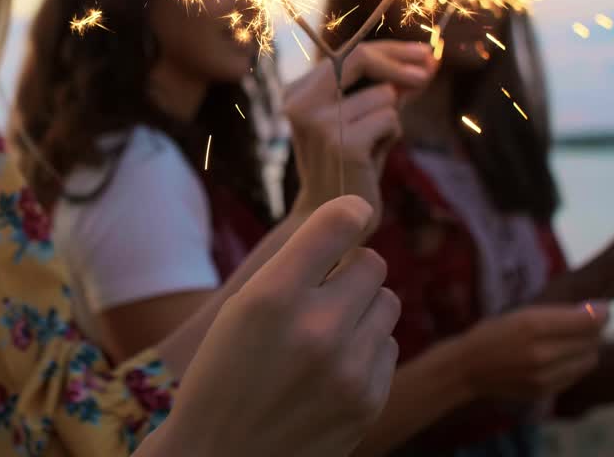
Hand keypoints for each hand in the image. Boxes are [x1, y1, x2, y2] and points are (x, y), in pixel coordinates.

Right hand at [145, 196, 399, 456]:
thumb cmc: (225, 374)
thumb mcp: (240, 310)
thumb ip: (294, 267)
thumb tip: (356, 222)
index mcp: (272, 297)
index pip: (339, 223)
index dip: (350, 212)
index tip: (351, 215)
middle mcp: (315, 328)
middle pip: (372, 263)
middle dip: (351, 272)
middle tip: (321, 294)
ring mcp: (348, 369)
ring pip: (388, 302)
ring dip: (363, 309)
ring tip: (326, 334)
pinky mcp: (369, 401)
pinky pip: (388, 345)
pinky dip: (366, 350)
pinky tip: (331, 370)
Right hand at [284, 41, 433, 220]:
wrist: (329, 218)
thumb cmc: (350, 166)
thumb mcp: (364, 118)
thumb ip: (389, 87)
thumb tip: (428, 60)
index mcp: (297, 93)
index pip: (347, 53)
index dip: (389, 50)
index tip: (423, 52)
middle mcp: (301, 103)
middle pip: (360, 58)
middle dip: (400, 62)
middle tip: (431, 69)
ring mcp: (320, 123)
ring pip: (384, 95)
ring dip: (391, 118)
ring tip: (373, 145)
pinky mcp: (343, 144)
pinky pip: (390, 120)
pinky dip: (392, 136)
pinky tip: (373, 157)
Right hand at [455, 302, 608, 402]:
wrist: (468, 368)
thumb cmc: (492, 334)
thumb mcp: (521, 314)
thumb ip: (557, 314)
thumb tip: (596, 311)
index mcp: (533, 325)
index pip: (587, 321)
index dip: (602, 313)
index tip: (603, 307)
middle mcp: (541, 353)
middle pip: (592, 340)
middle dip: (593, 330)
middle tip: (583, 324)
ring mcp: (544, 376)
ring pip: (589, 360)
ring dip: (587, 348)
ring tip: (571, 342)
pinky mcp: (546, 392)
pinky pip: (576, 375)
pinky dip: (575, 364)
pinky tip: (560, 358)